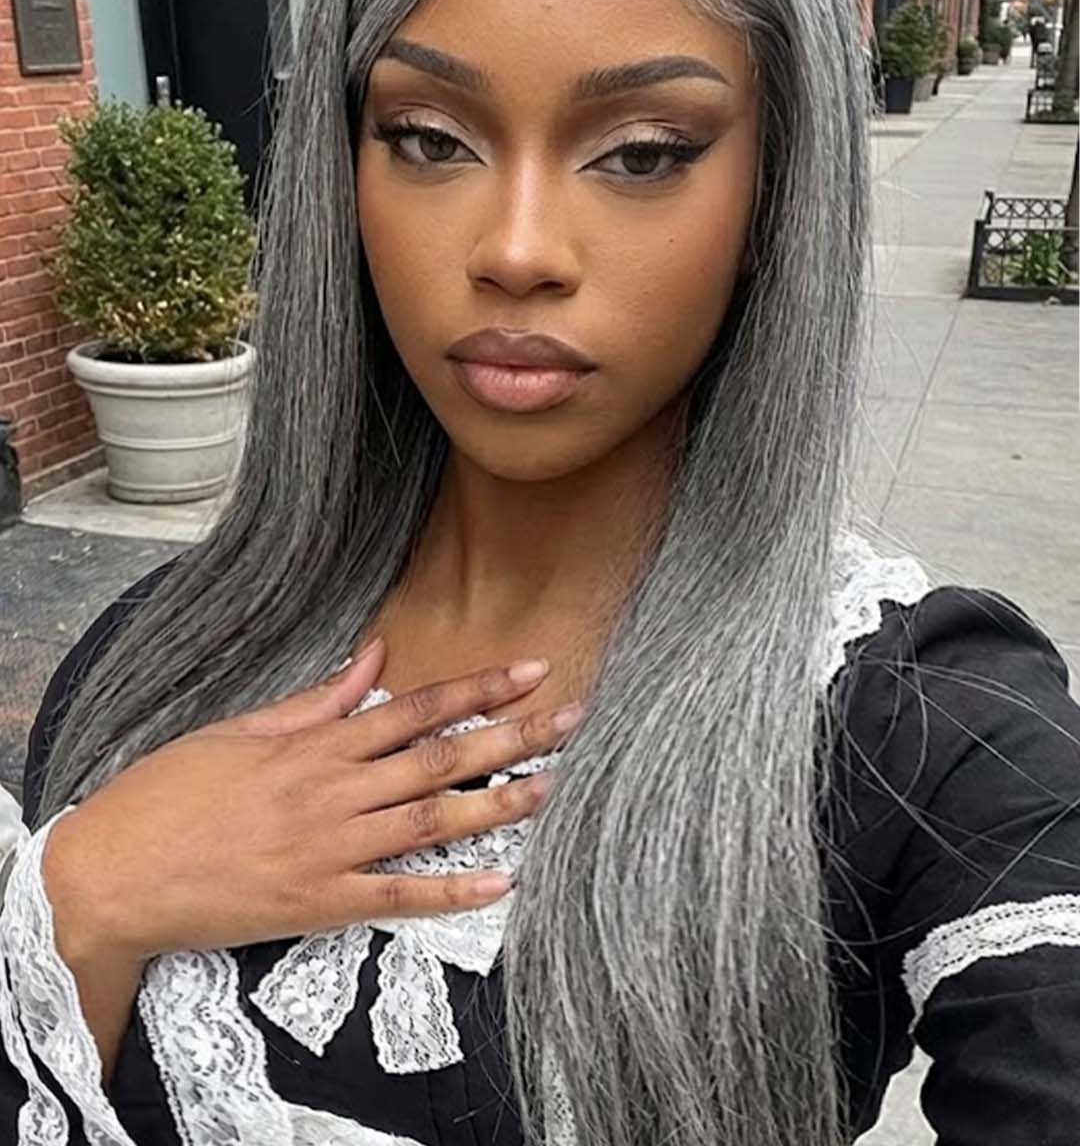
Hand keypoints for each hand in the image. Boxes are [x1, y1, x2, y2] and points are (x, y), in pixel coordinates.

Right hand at [43, 639, 579, 964]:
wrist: (116, 873)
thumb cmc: (171, 792)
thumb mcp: (240, 729)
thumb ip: (317, 699)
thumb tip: (374, 654)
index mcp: (314, 744)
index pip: (414, 707)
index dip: (478, 688)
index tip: (529, 670)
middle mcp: (332, 793)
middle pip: (439, 760)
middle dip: (512, 736)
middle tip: (571, 718)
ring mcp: (328, 851)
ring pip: (431, 823)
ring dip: (498, 805)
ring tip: (553, 785)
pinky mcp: (319, 904)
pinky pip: (398, 897)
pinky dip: (450, 891)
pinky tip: (500, 883)